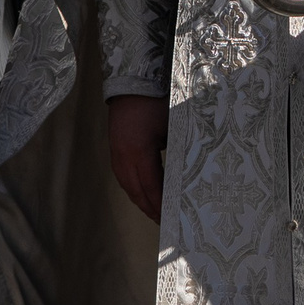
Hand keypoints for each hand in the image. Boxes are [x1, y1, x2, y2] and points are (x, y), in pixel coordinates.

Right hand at [106, 94, 168, 222]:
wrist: (131, 82)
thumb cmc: (155, 101)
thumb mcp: (171, 125)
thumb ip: (178, 149)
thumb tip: (188, 173)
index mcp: (139, 151)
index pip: (151, 186)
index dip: (161, 204)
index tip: (171, 217)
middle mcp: (124, 156)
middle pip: (137, 191)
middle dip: (151, 209)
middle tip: (165, 223)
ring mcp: (116, 153)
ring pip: (128, 186)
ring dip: (141, 201)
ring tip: (155, 212)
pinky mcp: (115, 149)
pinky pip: (123, 177)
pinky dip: (133, 189)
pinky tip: (143, 193)